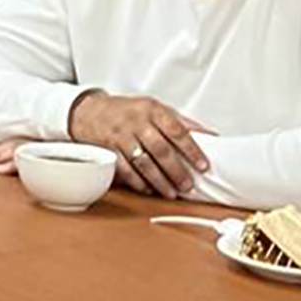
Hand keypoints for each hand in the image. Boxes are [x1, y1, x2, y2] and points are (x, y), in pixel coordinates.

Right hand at [67, 91, 211, 197]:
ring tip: (171, 192)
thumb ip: (181, 122)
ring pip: (143, 162)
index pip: (176, 130)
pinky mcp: (109, 150)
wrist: (90, 112)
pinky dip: (138, 182)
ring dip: (159, 180)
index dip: (191, 149)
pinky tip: (149, 189)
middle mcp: (136, 122)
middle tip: (188, 185)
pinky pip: (125, 170)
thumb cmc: (128, 111)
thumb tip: (210, 135)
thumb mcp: (155, 108)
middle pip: (160, 149)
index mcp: (152, 110)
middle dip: (176, 170)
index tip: (202, 164)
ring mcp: (121, 136)